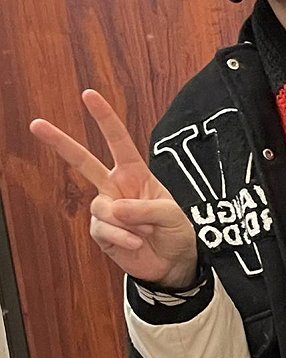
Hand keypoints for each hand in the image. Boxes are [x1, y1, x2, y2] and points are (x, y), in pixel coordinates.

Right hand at [30, 90, 196, 287]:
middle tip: (36, 124)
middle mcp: (116, 186)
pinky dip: (121, 237)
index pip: (118, 140)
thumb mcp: (171, 214)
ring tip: (144, 232)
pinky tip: (135, 243)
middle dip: (60, 143)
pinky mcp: (101, 233)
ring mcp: (107, 210)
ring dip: (125, 221)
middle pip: (84, 162)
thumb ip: (144, 208)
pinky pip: (103, 231)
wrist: (173, 262)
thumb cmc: (176, 230)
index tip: (89, 96)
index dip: (104, 118)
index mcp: (135, 172)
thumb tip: (113, 209)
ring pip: (100, 207)